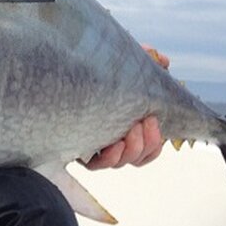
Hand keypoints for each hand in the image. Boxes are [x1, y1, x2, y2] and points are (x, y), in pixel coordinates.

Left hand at [83, 46, 169, 169]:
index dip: (156, 141)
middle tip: (146, 122)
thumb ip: (145, 61)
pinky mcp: (75, 149)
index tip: (154, 119)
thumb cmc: (94, 72)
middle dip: (148, 143)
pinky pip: (95, 165)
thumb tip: (164, 60)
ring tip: (132, 130)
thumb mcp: (120, 66)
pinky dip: (109, 157)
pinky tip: (114, 144)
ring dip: (132, 149)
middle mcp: (111, 142)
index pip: (148, 148)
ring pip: (120, 162)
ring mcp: (94, 147)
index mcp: (126, 128)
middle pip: (137, 158)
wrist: (61, 71)